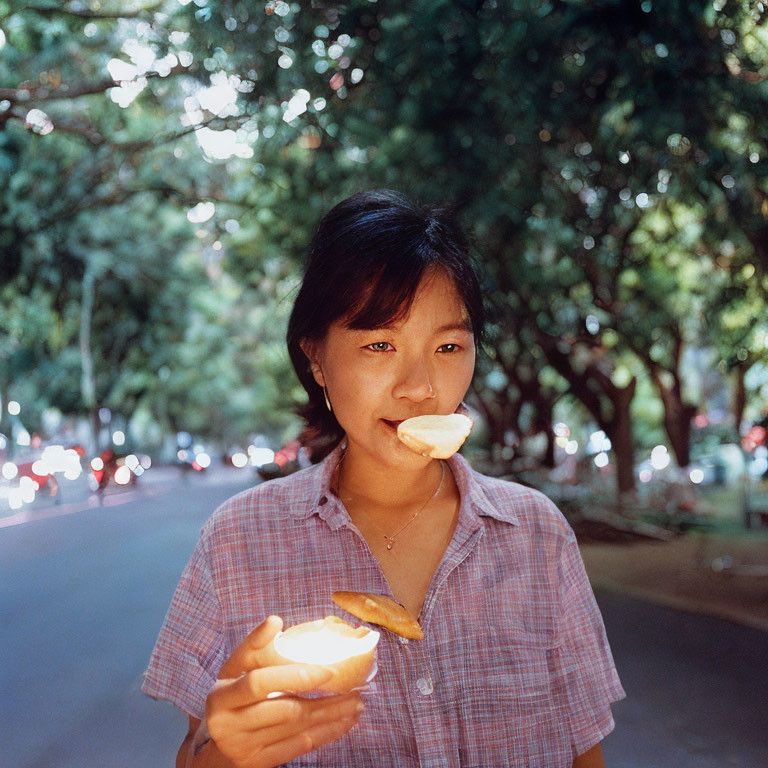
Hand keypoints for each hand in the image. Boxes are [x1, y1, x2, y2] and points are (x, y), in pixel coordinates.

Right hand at [204, 616, 363, 767]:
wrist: (216, 747)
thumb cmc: (231, 698)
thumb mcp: (233, 670)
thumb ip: (253, 645)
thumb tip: (275, 621)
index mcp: (222, 696)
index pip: (259, 684)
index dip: (294, 676)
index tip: (327, 671)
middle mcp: (230, 725)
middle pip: (285, 710)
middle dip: (325, 701)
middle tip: (354, 688)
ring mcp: (245, 748)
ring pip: (298, 730)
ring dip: (332, 716)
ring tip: (356, 703)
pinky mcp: (260, 763)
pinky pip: (300, 748)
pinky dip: (326, 734)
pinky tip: (344, 722)